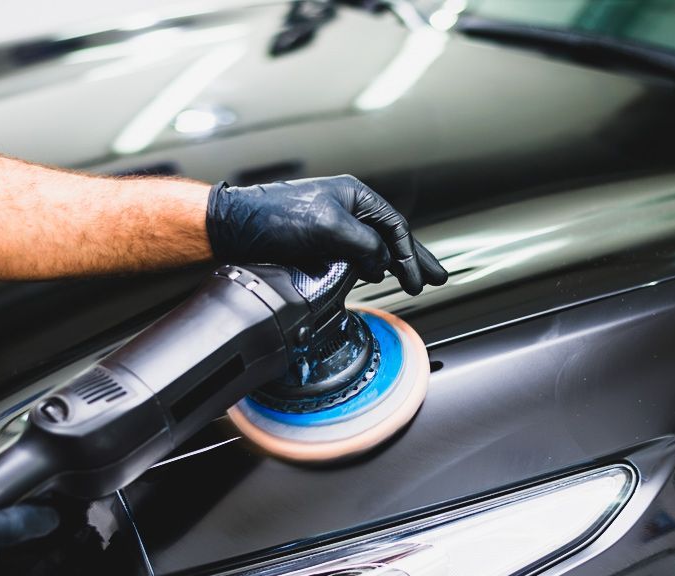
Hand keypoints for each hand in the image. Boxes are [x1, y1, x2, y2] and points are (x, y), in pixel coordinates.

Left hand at [205, 175, 448, 295]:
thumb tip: (383, 264)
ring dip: (392, 265)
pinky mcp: (317, 243)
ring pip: (373, 247)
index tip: (420, 281)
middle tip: (437, 277)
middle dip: (415, 258)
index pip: (395, 228)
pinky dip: (366, 268)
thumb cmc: (277, 217)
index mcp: (355, 196)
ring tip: (409, 281)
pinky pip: (351, 256)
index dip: (411, 256)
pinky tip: (372, 278)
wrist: (236, 226)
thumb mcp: (331, 228)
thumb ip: (365, 245)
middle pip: (391, 236)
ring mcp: (333, 226)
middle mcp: (347, 208)